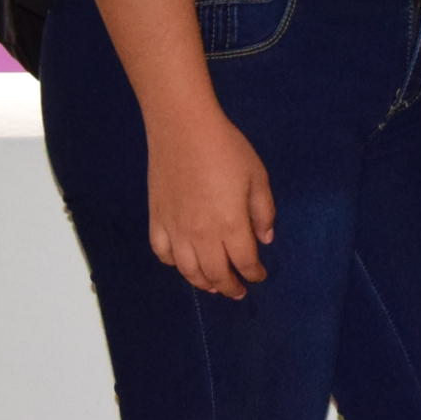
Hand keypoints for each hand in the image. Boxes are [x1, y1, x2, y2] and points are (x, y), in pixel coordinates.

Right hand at [147, 109, 276, 298]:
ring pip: (188, 271)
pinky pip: (162, 253)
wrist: (183, 128)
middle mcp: (202, 235)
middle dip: (230, 286)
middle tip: (238, 291)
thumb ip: (263, 211)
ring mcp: (175, 230)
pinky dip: (174, 264)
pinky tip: (183, 262)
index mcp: (230, 225)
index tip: (260, 276)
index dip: (254, 273)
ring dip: (203, 283)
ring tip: (213, 285)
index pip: (244, 262)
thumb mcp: (257, 176)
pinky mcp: (156, 219)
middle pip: (216, 274)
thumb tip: (264, 239)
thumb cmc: (226, 148)